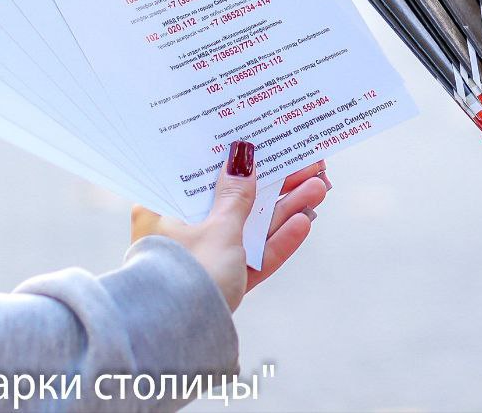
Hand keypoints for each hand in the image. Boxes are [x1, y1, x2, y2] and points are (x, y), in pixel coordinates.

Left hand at [130, 143, 329, 310]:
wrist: (180, 339)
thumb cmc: (190, 273)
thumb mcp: (219, 227)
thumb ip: (236, 194)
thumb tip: (242, 155)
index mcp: (161, 211)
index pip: (201, 174)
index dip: (234, 158)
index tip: (261, 142)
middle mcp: (180, 233)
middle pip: (234, 201)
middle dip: (274, 185)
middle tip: (305, 164)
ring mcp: (204, 259)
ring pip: (250, 229)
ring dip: (284, 210)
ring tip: (319, 187)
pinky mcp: (223, 284)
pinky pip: (251, 257)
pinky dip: (275, 242)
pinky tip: (304, 223)